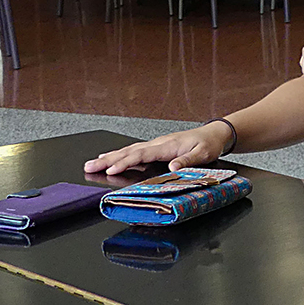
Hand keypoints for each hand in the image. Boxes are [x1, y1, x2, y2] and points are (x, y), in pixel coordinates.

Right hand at [83, 122, 232, 174]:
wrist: (214, 134)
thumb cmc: (208, 144)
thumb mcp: (203, 154)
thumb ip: (187, 161)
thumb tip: (172, 169)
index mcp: (166, 145)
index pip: (140, 154)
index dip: (124, 163)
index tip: (110, 170)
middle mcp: (158, 143)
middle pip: (128, 152)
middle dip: (107, 160)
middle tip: (88, 166)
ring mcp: (156, 145)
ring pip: (128, 151)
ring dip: (110, 157)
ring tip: (93, 163)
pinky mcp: (157, 147)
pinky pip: (134, 152)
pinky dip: (120, 155)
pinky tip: (111, 159)